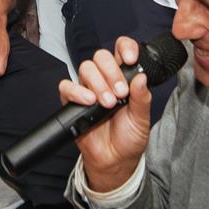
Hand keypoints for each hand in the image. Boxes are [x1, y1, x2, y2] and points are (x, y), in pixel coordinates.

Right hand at [59, 35, 152, 187]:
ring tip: (108, 103)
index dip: (125, 48)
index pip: (121, 50)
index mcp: (123, 76)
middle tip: (121, 93)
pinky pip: (66, 86)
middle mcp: (104, 79)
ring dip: (98, 84)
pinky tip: (89, 102)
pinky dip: (77, 91)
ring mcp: (87, 89)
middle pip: (101, 57)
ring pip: (85, 68)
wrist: (115, 160)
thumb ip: (142, 97)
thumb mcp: (142, 118)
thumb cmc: (129, 137)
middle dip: (111, 72)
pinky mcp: (72, 102)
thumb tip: (142, 77)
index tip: (131, 59)